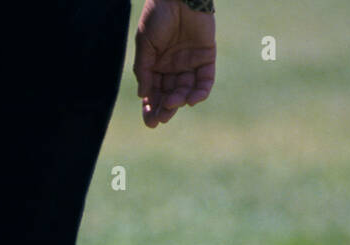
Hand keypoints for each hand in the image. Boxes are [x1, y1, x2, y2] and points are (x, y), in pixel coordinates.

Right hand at [133, 0, 215, 127]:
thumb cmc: (157, 16)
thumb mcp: (145, 44)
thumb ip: (144, 69)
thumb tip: (143, 95)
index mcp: (155, 65)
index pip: (153, 92)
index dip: (151, 107)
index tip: (150, 122)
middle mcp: (172, 67)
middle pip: (169, 94)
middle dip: (165, 108)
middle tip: (162, 119)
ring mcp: (189, 63)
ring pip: (186, 89)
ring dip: (180, 100)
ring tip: (174, 103)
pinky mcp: (206, 56)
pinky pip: (205, 79)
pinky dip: (201, 91)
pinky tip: (193, 100)